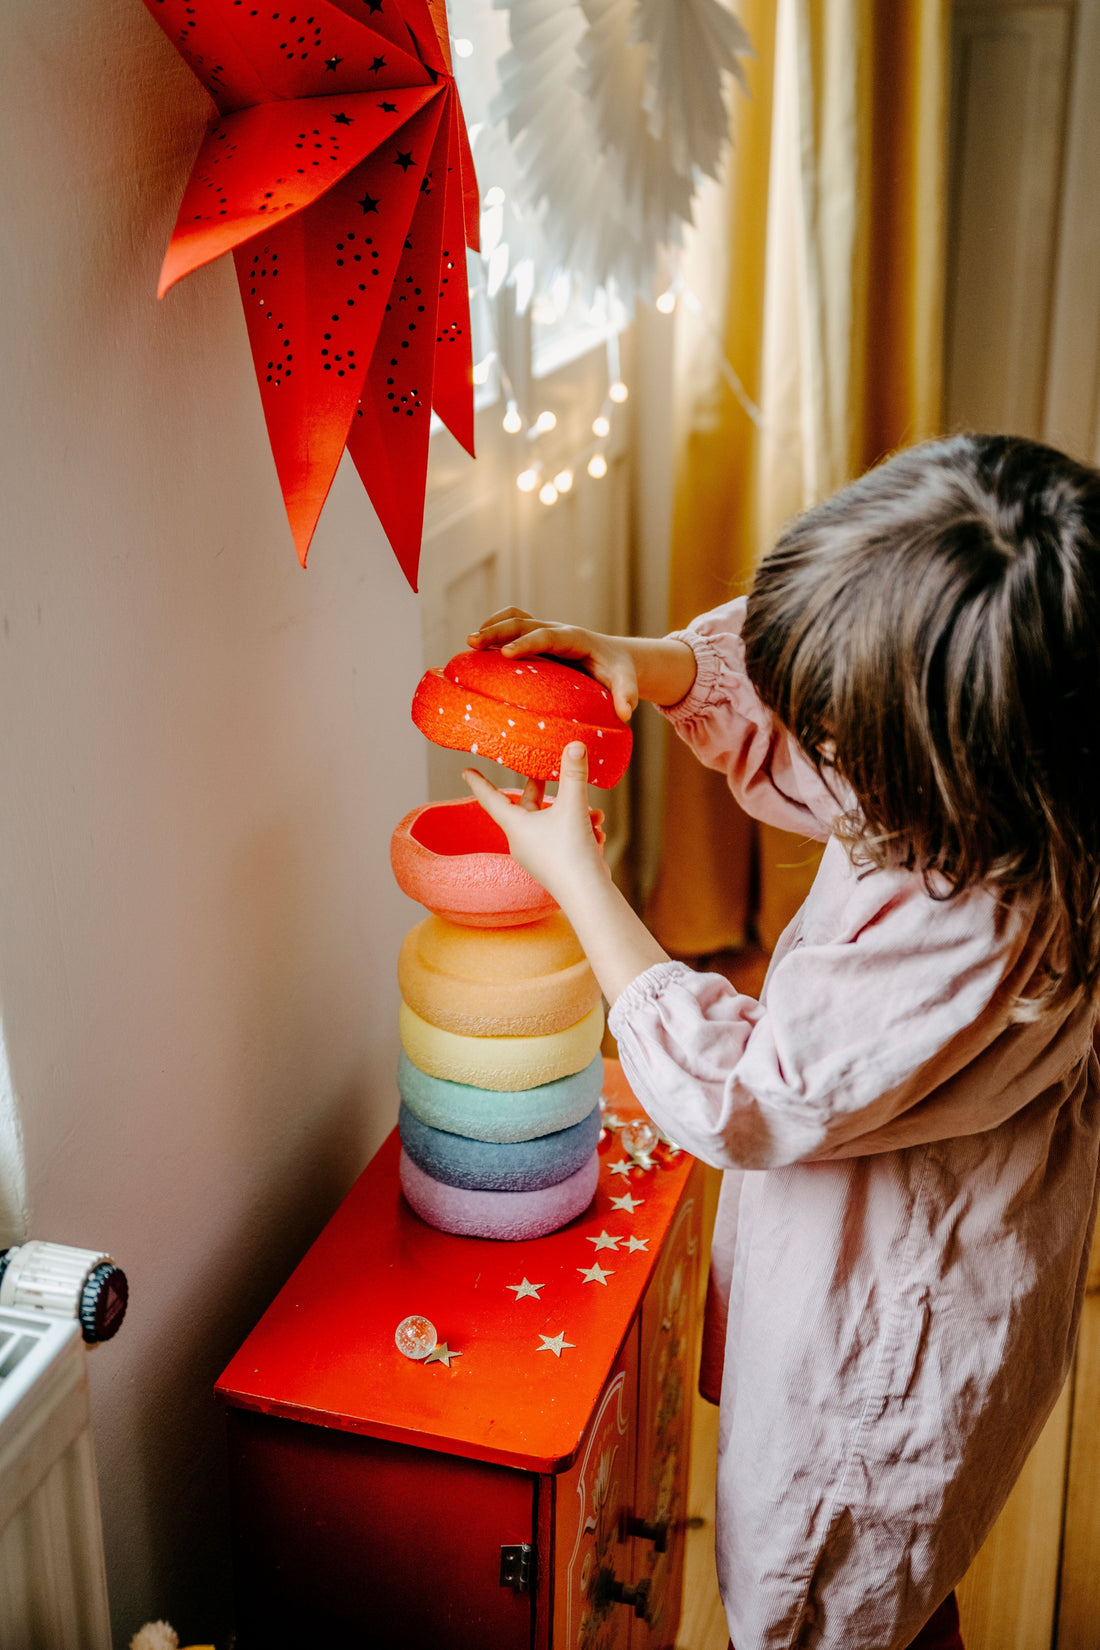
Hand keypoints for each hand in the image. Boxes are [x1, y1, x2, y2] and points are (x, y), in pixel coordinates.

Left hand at [463, 742, 607, 908]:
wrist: (587, 896)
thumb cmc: (571, 852)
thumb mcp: (573, 807)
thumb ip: (574, 774)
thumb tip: (575, 745)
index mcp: (516, 826)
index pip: (491, 798)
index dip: (480, 782)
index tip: (467, 770)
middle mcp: (522, 840)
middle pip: (527, 806)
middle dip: (541, 789)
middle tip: (544, 771)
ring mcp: (537, 854)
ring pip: (553, 821)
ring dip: (575, 812)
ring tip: (595, 814)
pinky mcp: (554, 863)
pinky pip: (563, 838)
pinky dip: (581, 830)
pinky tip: (598, 832)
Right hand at [466, 607, 639, 723]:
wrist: (615, 656)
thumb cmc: (617, 670)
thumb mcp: (625, 681)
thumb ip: (626, 694)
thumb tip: (625, 713)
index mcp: (574, 638)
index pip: (547, 635)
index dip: (526, 642)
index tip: (506, 654)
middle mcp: (556, 630)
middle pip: (523, 622)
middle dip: (497, 631)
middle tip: (472, 643)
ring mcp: (544, 631)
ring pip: (514, 620)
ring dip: (492, 627)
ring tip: (468, 644)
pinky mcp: (537, 638)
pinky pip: (513, 628)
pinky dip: (495, 632)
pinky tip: (478, 651)